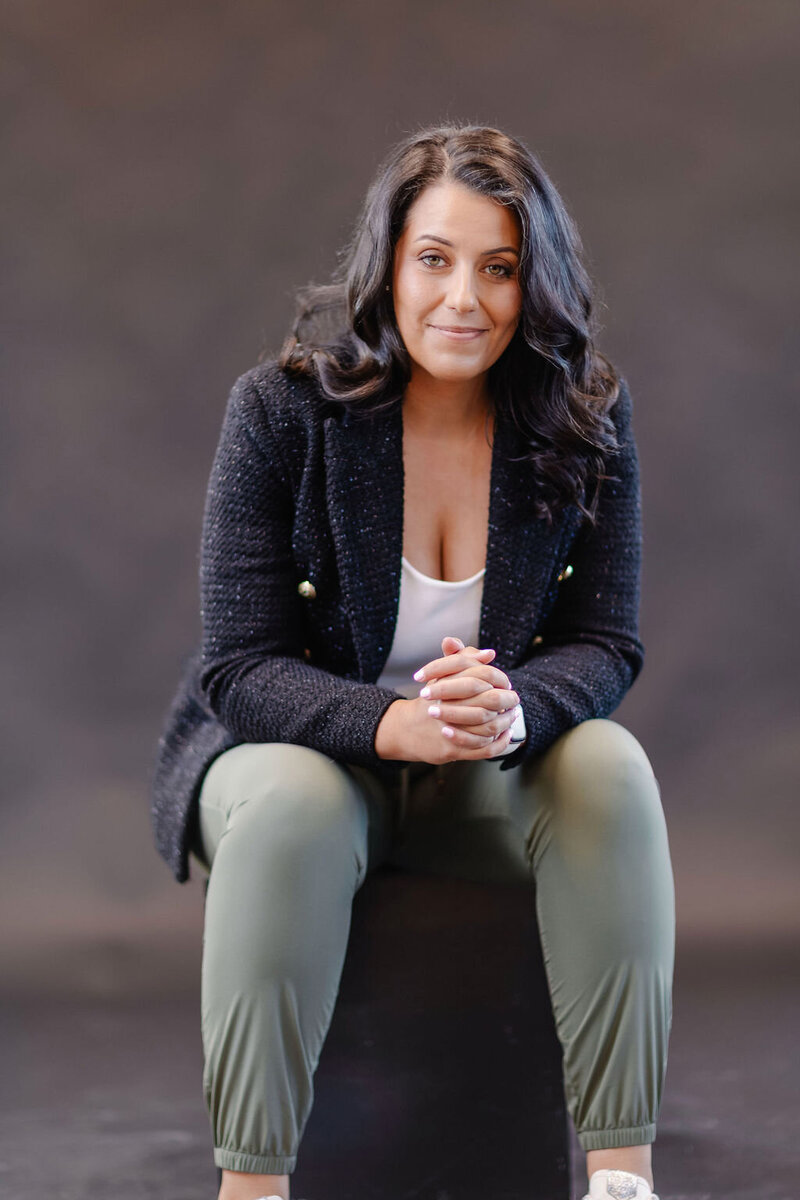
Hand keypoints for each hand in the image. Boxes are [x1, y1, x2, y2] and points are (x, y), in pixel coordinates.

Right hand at [374, 637, 519, 763]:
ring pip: (489, 726)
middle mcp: (447, 707)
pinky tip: (506, 734)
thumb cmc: (431, 698)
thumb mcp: (442, 674)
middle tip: (514, 698)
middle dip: (506, 699)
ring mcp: (449, 730)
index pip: (483, 675)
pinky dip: (500, 742)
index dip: (500, 678)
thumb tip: (490, 653)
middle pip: (490, 700)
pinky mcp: (451, 749)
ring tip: (513, 715)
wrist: (405, 728)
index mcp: (446, 684)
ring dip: (506, 720)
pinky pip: (483, 748)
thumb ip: (464, 659)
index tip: (506, 682)